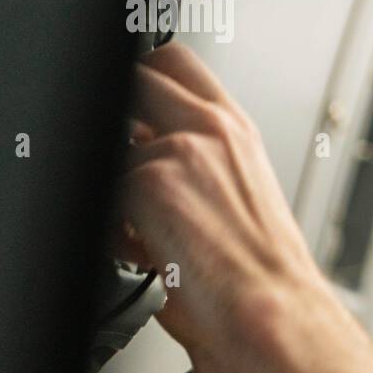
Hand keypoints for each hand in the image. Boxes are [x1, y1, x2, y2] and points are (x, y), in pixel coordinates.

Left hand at [112, 44, 331, 372]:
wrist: (273, 308)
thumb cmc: (263, 273)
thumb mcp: (240, 196)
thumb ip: (195, 162)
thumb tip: (143, 155)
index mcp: (237, 131)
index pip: (176, 64)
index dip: (144, 77)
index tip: (131, 106)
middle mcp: (212, 130)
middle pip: (135, 76)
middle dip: (116, 112)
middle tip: (124, 163)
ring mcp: (179, 150)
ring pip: (108, 144)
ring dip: (114, 184)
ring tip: (144, 232)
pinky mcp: (148, 183)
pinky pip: (98, 194)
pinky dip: (111, 228)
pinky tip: (143, 254)